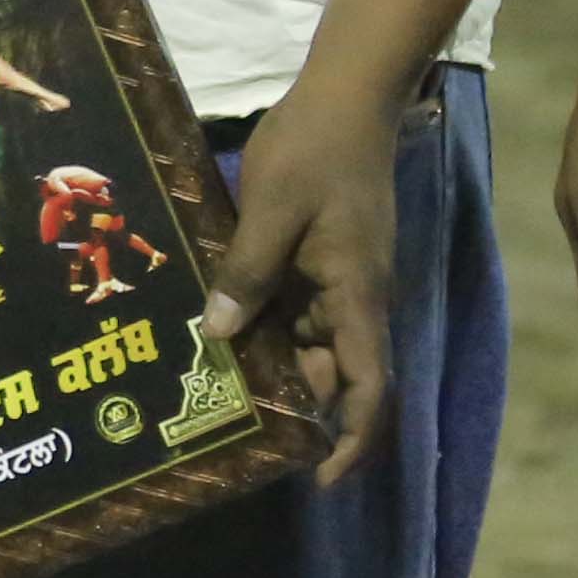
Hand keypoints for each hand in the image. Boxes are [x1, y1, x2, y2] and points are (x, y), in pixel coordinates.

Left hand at [204, 81, 412, 486]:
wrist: (347, 98)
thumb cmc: (314, 151)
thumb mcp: (270, 210)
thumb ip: (247, 272)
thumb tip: (219, 336)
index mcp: (357, 298)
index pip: (368, 389)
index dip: (351, 441)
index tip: (321, 479)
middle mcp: (356, 300)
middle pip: (334, 373)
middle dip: (294, 407)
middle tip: (229, 432)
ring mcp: (341, 279)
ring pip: (310, 341)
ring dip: (272, 363)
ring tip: (210, 388)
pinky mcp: (324, 258)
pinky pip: (297, 306)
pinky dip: (265, 323)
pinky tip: (217, 327)